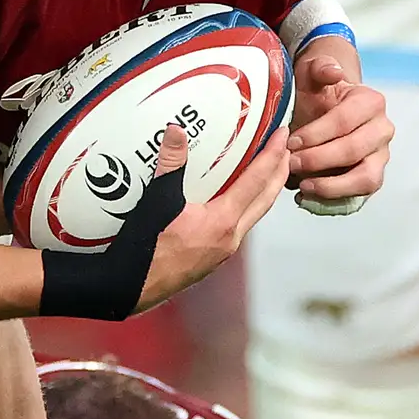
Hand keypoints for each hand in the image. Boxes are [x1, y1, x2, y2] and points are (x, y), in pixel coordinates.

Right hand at [136, 123, 293, 312]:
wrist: (131, 287)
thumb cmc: (145, 249)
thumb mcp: (157, 201)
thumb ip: (170, 165)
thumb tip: (176, 131)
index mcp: (223, 221)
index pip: (257, 181)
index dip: (272, 155)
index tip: (282, 135)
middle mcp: (231, 237)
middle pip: (266, 200)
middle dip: (279, 173)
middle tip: (287, 149)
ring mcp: (224, 251)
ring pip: (255, 215)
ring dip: (265, 192)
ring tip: (268, 171)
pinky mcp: (213, 258)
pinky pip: (240, 226)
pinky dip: (246, 207)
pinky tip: (235, 200)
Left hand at [284, 47, 388, 206]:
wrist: (323, 107)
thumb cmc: (316, 91)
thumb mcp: (312, 72)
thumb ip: (320, 67)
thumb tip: (332, 73)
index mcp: (372, 103)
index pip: (345, 121)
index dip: (316, 134)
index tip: (290, 142)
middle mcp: (382, 131)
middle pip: (354, 151)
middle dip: (319, 160)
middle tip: (291, 164)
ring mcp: (380, 157)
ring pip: (366, 179)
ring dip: (332, 186)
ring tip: (302, 187)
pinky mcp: (370, 178)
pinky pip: (358, 198)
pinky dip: (333, 203)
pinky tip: (308, 199)